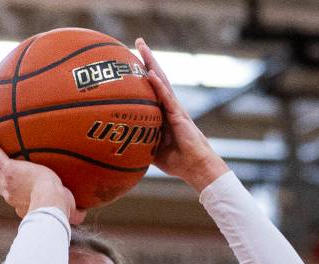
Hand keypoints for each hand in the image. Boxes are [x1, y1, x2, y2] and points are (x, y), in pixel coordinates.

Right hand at [0, 127, 85, 224]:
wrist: (51, 205)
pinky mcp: (10, 170)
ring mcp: (7, 182)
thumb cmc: (61, 211)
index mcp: (20, 203)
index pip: (11, 195)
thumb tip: (83, 215)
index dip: (8, 188)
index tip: (9, 183)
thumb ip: (75, 214)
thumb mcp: (68, 212)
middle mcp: (9, 193)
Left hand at [136, 38, 228, 191]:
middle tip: (138, 42)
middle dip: (148, 59)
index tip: (132, 60)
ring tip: (142, 47)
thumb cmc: (179, 162)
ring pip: (162, 81)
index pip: (152, 89)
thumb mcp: (154, 152)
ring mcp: (175, 109)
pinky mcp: (180, 116)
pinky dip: (159, 85)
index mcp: (165, 114)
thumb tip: (122, 145)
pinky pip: (167, 98)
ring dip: (152, 63)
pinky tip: (151, 73)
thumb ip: (141, 144)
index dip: (144, 74)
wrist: (196, 167)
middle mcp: (170, 107)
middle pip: (157, 78)